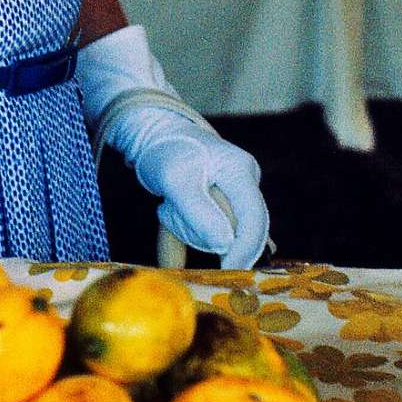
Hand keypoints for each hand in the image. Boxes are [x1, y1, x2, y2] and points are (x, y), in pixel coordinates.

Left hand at [79, 23, 269, 268]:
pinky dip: (184, 234)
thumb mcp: (176, 180)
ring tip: (166, 207)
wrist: (147, 129)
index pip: (255, 221)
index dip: (244, 250)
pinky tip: (171, 235)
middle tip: (171, 212)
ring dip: (188, 227)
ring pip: (216, 232)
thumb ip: (200, 212)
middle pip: (235, 230)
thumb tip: (226, 244)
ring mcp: (230, 191)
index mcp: (241, 172)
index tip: (226, 272)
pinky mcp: (214, 200)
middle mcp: (243, 182)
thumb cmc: (162, 148)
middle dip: (201, 230)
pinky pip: (205, 229)